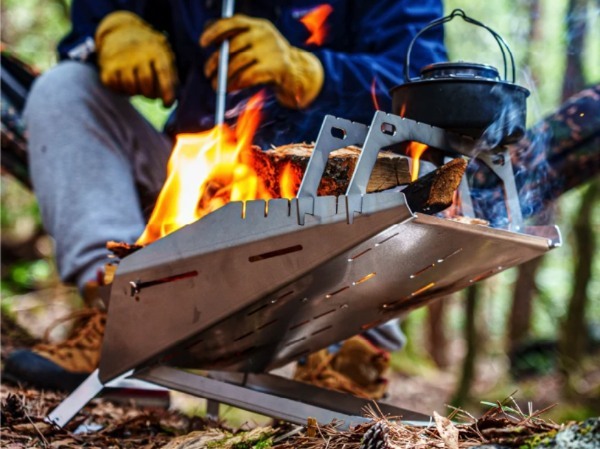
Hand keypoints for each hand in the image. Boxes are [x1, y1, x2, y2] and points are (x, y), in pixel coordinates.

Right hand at [95, 11, 176, 106]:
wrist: (121, 30)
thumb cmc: (148, 50)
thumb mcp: (163, 54)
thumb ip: (171, 76)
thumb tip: (175, 99)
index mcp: (156, 51)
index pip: (163, 73)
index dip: (167, 92)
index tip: (167, 105)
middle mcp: (138, 53)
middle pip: (146, 82)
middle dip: (150, 94)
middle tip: (150, 94)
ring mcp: (121, 59)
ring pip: (130, 87)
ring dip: (135, 92)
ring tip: (137, 86)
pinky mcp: (108, 66)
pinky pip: (115, 87)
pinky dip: (121, 90)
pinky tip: (124, 82)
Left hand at [200, 14, 323, 108]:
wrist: (297, 72)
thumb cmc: (269, 58)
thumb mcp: (255, 43)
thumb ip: (236, 38)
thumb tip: (209, 41)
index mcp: (258, 25)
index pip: (233, 22)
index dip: (214, 31)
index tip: (202, 43)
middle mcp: (264, 35)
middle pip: (232, 46)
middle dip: (215, 61)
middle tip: (207, 72)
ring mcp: (270, 51)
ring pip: (237, 63)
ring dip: (223, 76)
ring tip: (216, 85)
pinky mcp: (274, 68)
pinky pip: (247, 76)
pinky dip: (235, 84)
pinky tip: (230, 88)